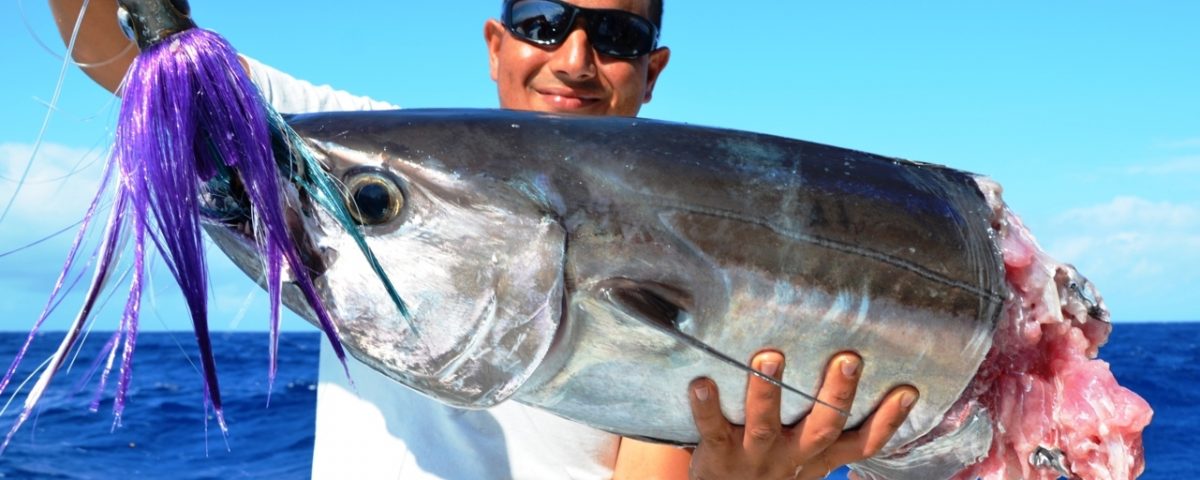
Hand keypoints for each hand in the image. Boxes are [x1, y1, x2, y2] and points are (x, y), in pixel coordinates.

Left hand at [687, 351, 917, 479]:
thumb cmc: (770, 464)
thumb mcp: (806, 455)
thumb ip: (827, 423)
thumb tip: (855, 364)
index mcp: (818, 456)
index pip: (862, 443)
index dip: (887, 421)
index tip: (908, 390)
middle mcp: (792, 455)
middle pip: (822, 427)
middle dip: (836, 394)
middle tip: (848, 359)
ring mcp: (755, 456)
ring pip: (764, 425)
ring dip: (767, 391)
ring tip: (770, 357)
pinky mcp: (719, 454)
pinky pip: (712, 429)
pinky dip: (706, 406)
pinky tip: (701, 382)